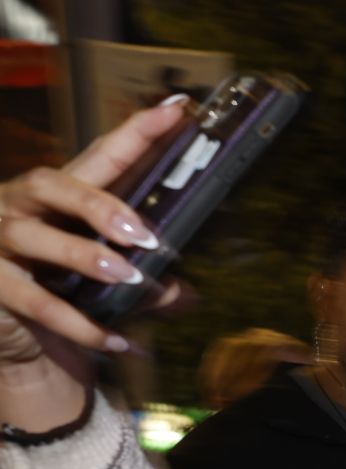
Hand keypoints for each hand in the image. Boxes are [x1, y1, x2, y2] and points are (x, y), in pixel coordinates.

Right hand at [0, 97, 185, 426]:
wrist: (17, 341)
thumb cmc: (64, 292)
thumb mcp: (112, 285)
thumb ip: (150, 286)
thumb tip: (189, 294)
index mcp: (58, 195)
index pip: (100, 158)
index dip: (136, 134)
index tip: (177, 111)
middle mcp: (20, 206)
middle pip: (51, 185)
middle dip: (97, 204)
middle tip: (141, 234)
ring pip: (32, 237)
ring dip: (82, 255)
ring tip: (125, 276)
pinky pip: (34, 303)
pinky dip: (79, 324)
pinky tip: (116, 341)